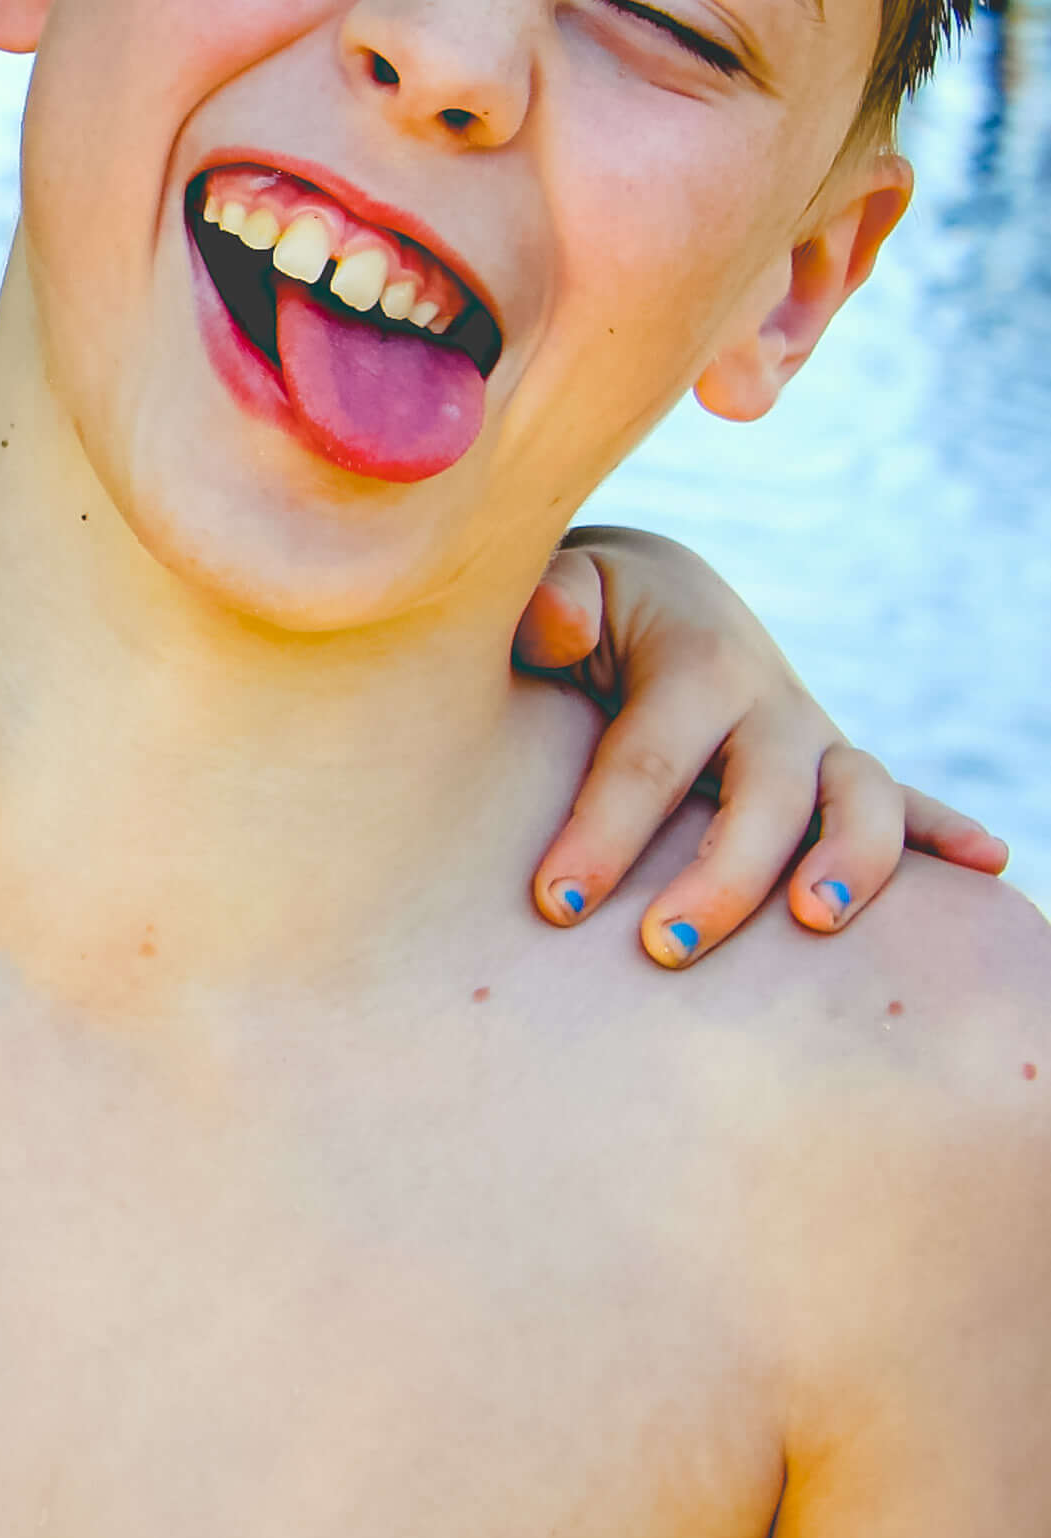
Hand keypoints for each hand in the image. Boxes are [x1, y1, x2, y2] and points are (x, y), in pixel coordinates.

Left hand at [517, 526, 1006, 967]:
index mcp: (694, 662)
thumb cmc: (583, 612)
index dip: (604, 833)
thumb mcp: (562, 589)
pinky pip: (904, 806)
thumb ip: (549, 600)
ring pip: (859, 801)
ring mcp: (814, 740)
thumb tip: (553, 625)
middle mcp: (770, 703)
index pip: (650, 758)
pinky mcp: (834, 772)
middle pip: (765, 795)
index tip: (555, 904)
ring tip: (817, 922)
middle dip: (722, 878)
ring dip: (852, 862)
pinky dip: (947, 835)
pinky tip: (988, 871)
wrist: (655, 596)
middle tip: (665, 949)